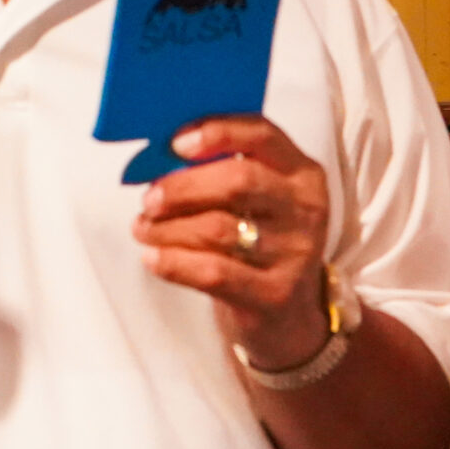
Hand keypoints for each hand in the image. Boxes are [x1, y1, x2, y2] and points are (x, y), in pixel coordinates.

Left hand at [133, 115, 332, 370]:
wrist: (289, 316)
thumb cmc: (261, 244)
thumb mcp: (260, 200)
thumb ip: (224, 169)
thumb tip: (162, 154)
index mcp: (302, 173)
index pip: (262, 134)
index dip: (217, 132)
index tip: (176, 143)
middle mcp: (306, 209)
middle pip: (238, 181)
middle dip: (182, 187)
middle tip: (149, 199)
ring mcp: (295, 253)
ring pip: (218, 229)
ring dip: (168, 228)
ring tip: (143, 230)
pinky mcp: (276, 293)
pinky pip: (214, 272)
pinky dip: (174, 263)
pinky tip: (153, 258)